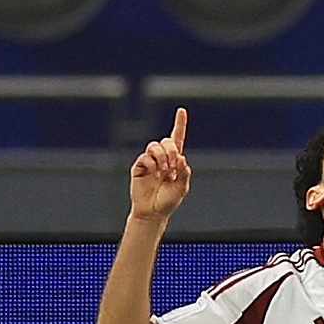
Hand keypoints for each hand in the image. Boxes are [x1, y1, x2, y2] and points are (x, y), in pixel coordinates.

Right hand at [129, 107, 191, 221]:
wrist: (153, 212)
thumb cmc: (168, 200)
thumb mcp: (182, 187)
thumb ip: (184, 173)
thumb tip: (181, 158)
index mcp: (174, 161)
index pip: (177, 139)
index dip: (179, 124)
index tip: (182, 110)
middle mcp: (162, 158)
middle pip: (166, 141)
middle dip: (172, 150)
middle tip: (174, 165)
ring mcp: (150, 162)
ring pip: (154, 146)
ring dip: (162, 156)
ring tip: (164, 170)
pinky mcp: (139, 167)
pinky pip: (144, 157)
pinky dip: (151, 163)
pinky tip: (154, 173)